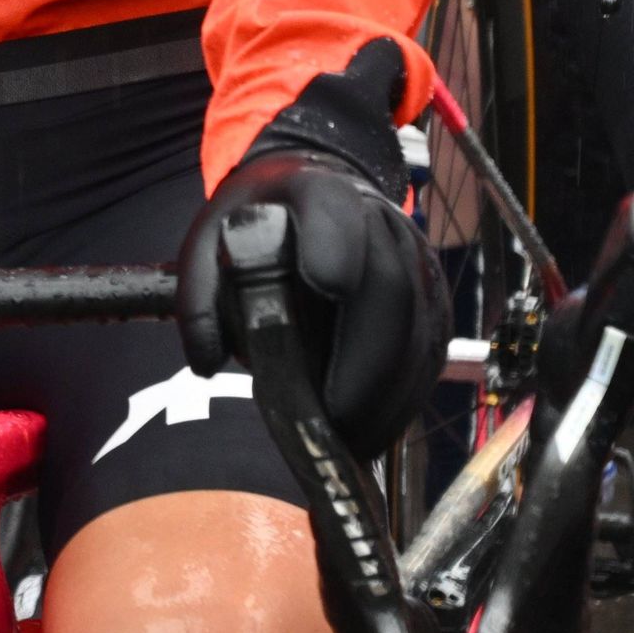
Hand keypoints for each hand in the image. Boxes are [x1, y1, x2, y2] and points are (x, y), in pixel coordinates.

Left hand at [177, 39, 446, 458]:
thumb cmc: (259, 225)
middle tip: (332, 417)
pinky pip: (429, 355)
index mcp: (321, 193)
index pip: (335, 213)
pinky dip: (402, 399)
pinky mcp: (434, 301)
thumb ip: (200, 294)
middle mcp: (382, 223)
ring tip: (348, 439)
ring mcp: (418, 263)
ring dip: (387, 395)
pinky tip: (371, 430)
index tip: (324, 286)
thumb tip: (206, 362)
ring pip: (418, 331)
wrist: (317, 194)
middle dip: (363, 361)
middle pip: (390, 288)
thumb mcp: (213, 237)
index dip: (335, 245)